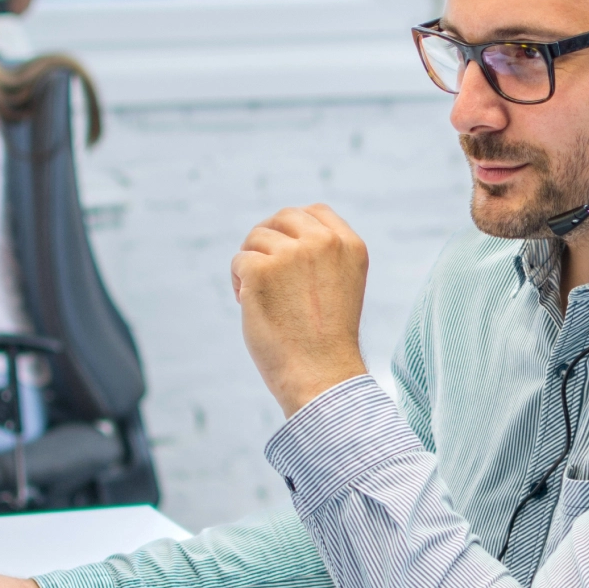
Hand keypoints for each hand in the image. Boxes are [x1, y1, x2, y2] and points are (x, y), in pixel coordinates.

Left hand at [229, 204, 370, 416]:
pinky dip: (238, 282)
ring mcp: (292, 254)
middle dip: (269, 240)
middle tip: (264, 272)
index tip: (286, 252)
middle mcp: (324, 242)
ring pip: (256, 238)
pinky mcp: (261, 269)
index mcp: (350, 246)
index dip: (294, 228)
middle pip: (282, 217)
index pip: (315, 211)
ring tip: (260, 297)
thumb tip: (279, 235)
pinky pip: (239, 261)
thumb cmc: (327, 341)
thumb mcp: (339, 286)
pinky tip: (249, 304)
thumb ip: (321, 257)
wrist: (321, 376)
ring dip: (252, 264)